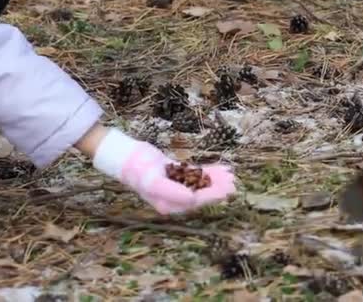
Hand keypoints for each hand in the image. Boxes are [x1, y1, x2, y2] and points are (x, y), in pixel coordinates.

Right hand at [119, 142, 235, 213]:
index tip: (225, 191)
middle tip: (234, 183)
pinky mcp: (177, 174)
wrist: (128, 157)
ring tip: (231, 175)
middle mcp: (174, 199)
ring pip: (201, 184)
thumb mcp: (154, 182)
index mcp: (169, 205)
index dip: (212, 196)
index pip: (196, 201)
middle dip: (218, 188)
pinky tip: (222, 168)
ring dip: (216, 179)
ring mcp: (176, 186)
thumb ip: (173, 192)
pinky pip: (196, 174)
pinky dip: (209, 171)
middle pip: (201, 194)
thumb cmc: (139, 170)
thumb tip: (193, 199)